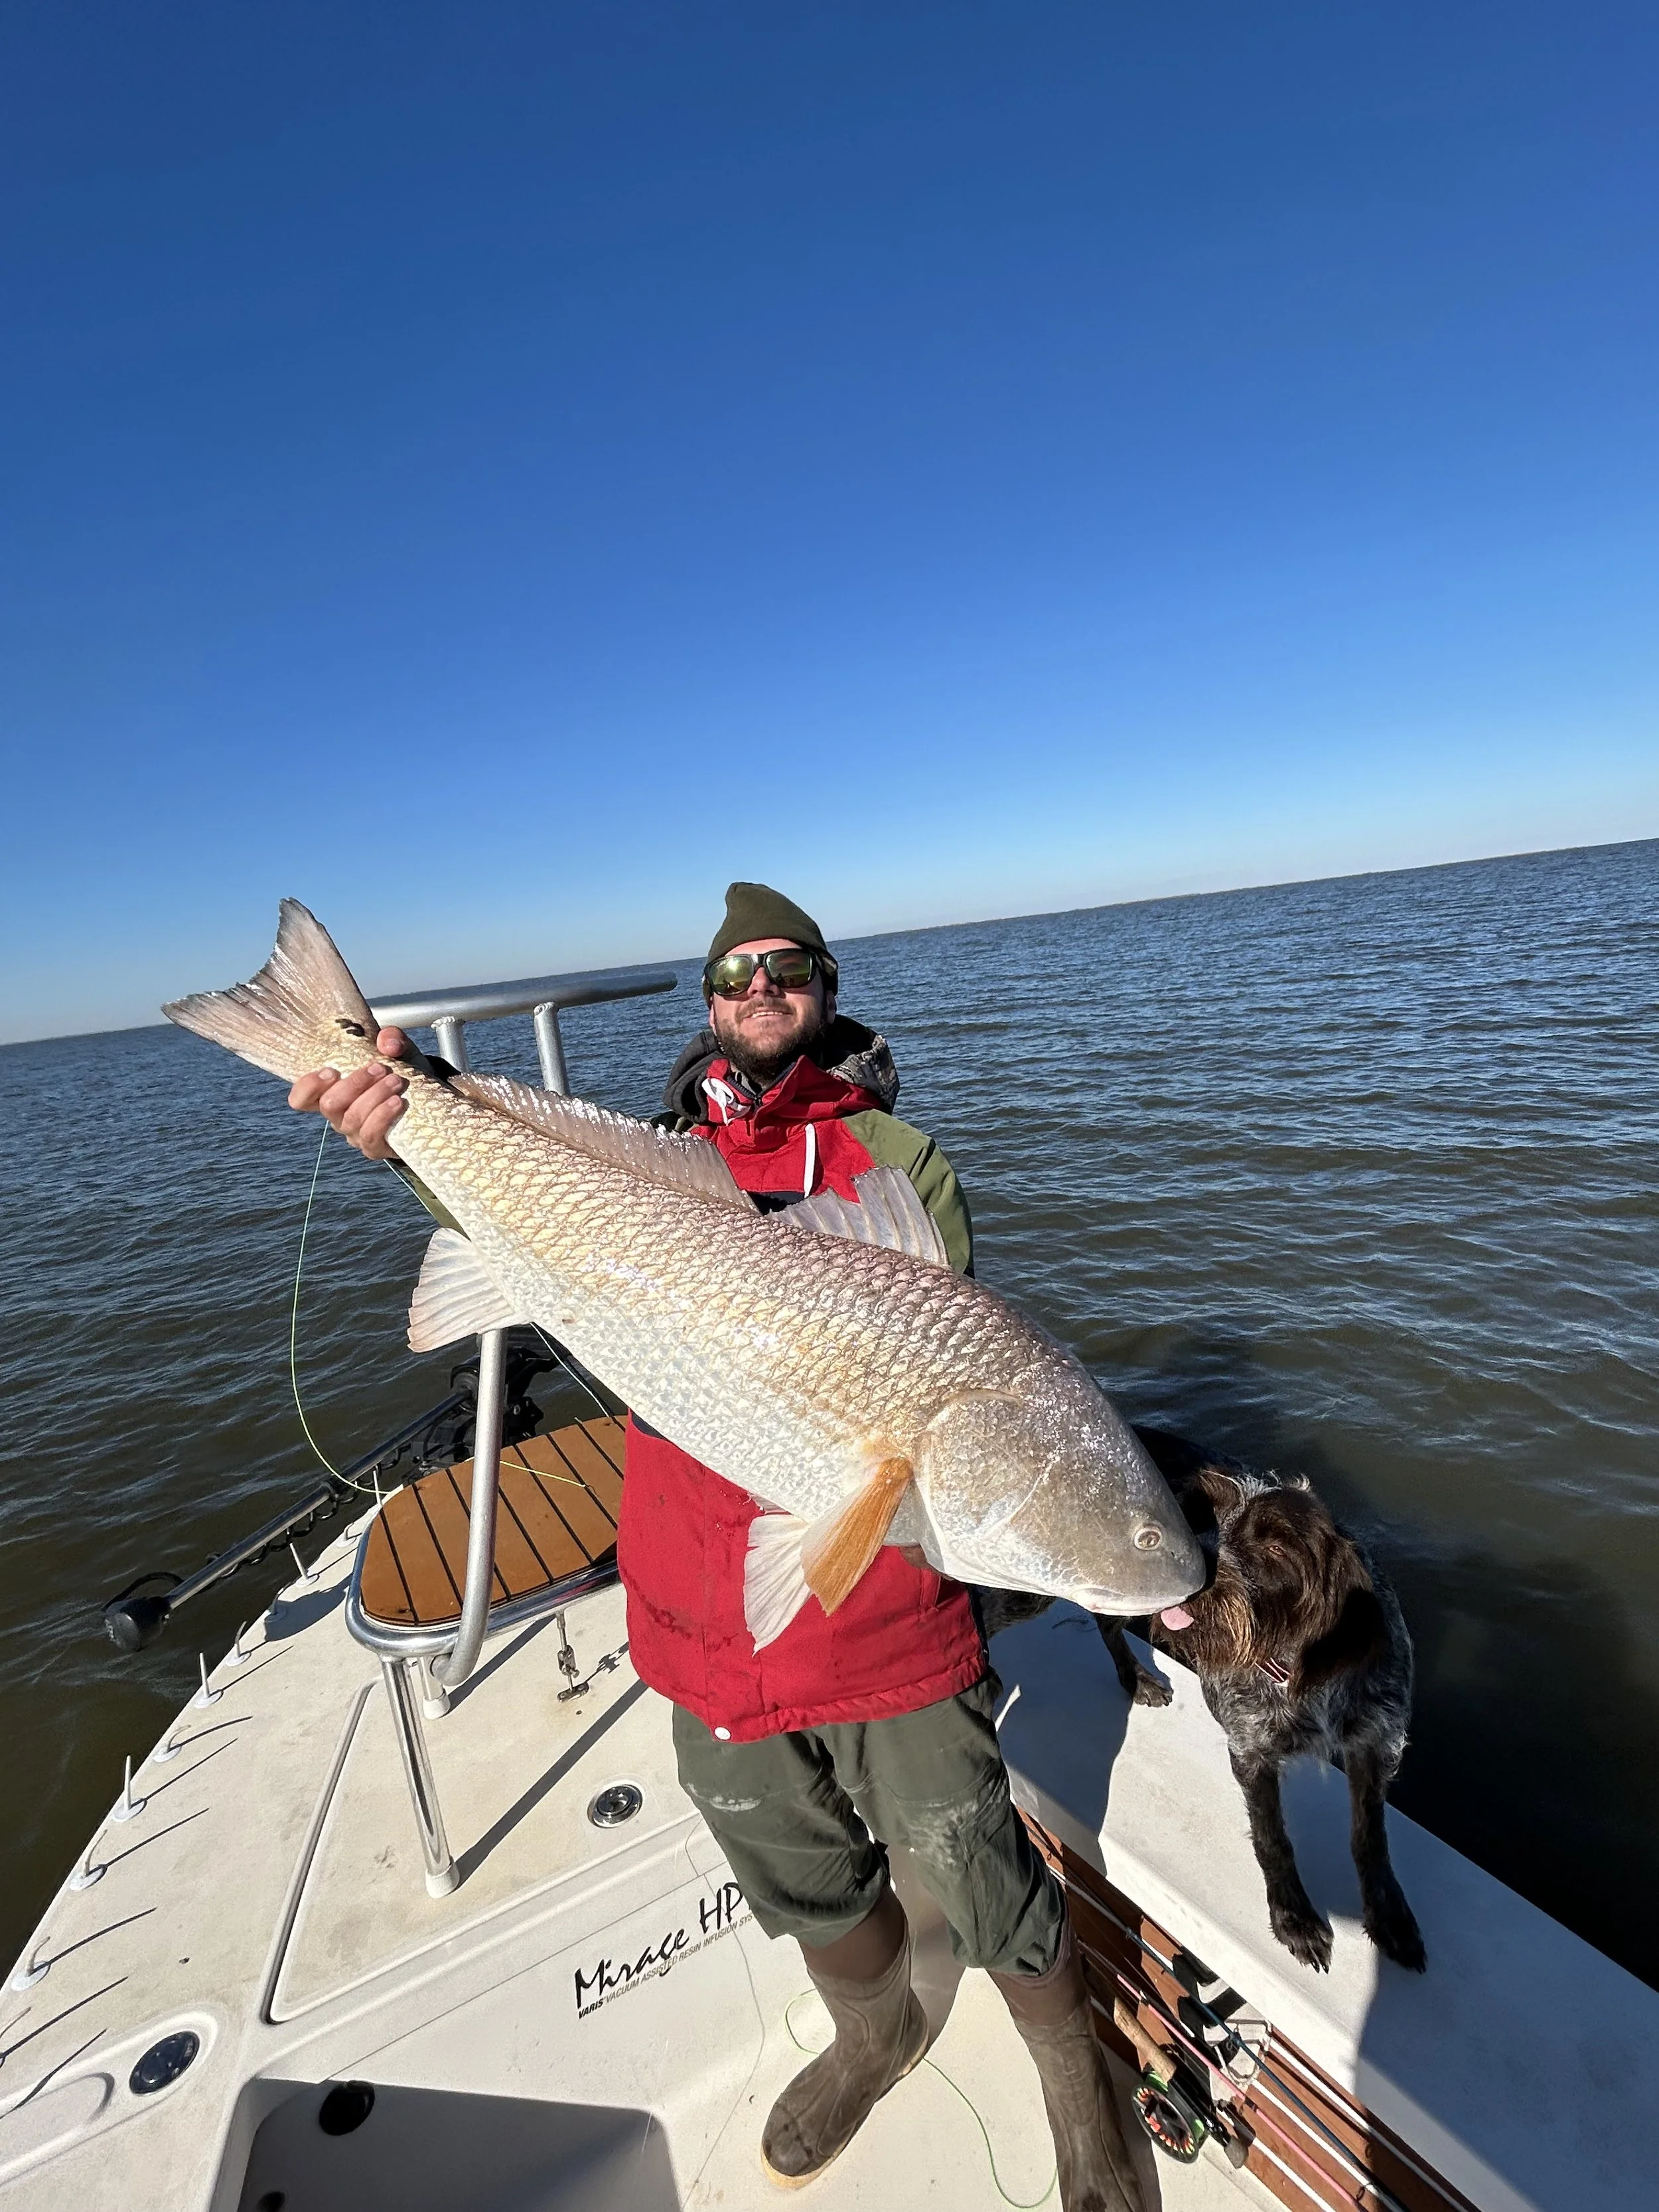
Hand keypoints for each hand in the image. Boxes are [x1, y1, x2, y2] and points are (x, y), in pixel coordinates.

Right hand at [288, 1027, 410, 1159]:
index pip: (301, 1098)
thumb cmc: (400, 1072)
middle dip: (355, 1083)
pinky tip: (398, 1102)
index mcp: (332, 1091)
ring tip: (397, 1081)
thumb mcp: (396, 1049)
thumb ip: (390, 1037)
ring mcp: (355, 1133)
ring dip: (375, 1096)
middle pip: (330, 1105)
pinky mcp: (374, 1147)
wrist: (428, 1099)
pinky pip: (370, 1136)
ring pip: (353, 1118)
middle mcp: (339, 1115)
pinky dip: (383, 1116)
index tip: (331, 1070)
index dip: (308, 1087)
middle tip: (379, 1068)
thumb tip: (388, 1044)